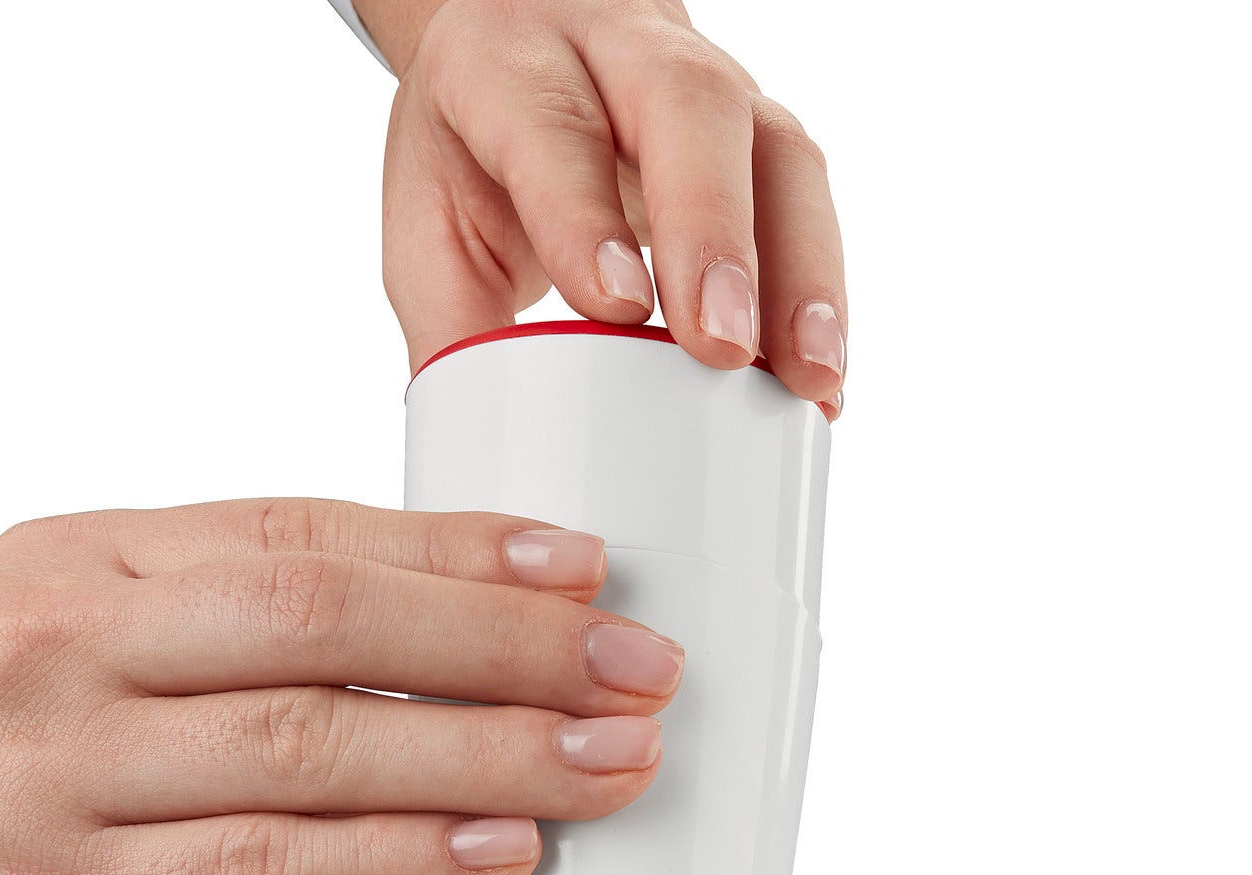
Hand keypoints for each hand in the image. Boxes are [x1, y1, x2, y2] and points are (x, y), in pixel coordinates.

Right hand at [0, 499, 680, 874]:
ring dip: (492, 749)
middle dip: (511, 640)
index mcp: (85, 565)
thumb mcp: (54, 640)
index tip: (586, 564)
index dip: (461, 546)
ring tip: (613, 759)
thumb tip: (425, 653)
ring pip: (320, 738)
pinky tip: (497, 853)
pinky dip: (400, 857)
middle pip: (331, 616)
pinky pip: (268, 868)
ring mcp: (60, 769)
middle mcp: (70, 643)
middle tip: (642, 664)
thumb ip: (211, 632)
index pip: (304, 531)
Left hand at [370, 0, 846, 415]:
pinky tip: (820, 377)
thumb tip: (490, 445)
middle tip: (721, 345)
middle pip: (690, 111)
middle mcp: (623, 52)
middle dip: (714, 233)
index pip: (554, 126)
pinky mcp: (768, 139)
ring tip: (809, 376)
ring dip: (801, 271)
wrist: (538, 51)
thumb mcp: (430, 224)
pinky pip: (810, 205)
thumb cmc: (479, 151)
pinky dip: (821, 296)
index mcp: (509, 65)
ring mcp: (714, 86)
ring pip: (779, 154)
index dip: (586, 215)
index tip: (614, 308)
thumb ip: (451, 319)